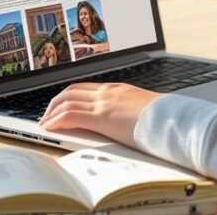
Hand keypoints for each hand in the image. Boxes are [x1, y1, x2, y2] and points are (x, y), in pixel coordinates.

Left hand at [37, 83, 161, 147]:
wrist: (173, 120)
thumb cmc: (164, 118)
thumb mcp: (143, 111)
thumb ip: (129, 113)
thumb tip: (124, 124)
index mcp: (119, 89)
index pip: (86, 88)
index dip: (69, 96)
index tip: (61, 105)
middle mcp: (108, 92)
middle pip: (71, 91)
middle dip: (55, 102)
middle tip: (47, 114)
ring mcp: (104, 103)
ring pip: (66, 101)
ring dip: (51, 112)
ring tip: (44, 124)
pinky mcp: (101, 117)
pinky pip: (70, 115)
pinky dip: (56, 120)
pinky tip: (49, 128)